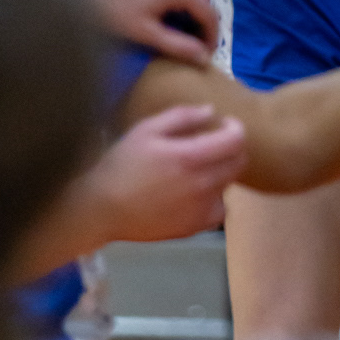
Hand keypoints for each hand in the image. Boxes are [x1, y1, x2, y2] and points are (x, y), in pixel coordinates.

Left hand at [72, 0, 218, 65]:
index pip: (210, 13)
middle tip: (184, 42)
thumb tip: (204, 58)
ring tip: (164, 25)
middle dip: (194, 21)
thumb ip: (179, 46)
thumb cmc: (107, 10)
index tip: (204, 53)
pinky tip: (146, 5)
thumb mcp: (146, 33)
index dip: (211, 36)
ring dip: (178, 6)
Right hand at [87, 103, 246, 242]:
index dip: (235, 128)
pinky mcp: (194, 227)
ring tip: (198, 171)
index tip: (223, 124)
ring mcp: (200, 209)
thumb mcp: (145, 130)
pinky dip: (213, 201)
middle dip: (231, 149)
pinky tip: (194, 196)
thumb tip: (211, 111)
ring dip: (221, 174)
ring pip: (229, 186)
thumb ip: (181, 117)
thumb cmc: (121, 165)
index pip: (236, 140)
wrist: (101, 210)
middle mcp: (202, 184)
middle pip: (238, 162)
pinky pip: (219, 211)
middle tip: (212, 146)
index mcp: (191, 157)